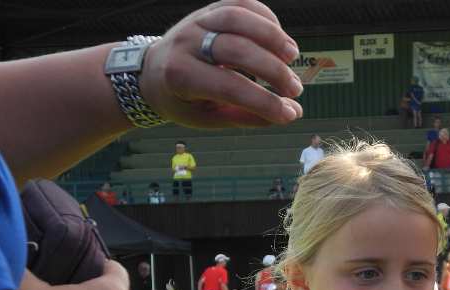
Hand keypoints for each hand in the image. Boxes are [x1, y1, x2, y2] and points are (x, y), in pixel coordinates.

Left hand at [139, 0, 303, 127]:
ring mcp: (198, 20)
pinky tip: (280, 40)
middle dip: (272, 71)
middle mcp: (186, 42)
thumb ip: (247, 116)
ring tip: (293, 57)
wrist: (154, 71)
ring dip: (272, 36)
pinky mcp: (210, 9)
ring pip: (238, 16)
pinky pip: (241, 3)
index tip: (288, 113)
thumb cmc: (184, 100)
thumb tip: (290, 115)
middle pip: (236, 49)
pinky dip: (266, 18)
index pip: (229, 86)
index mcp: (181, 76)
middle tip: (295, 90)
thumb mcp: (208, 118)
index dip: (263, 101)